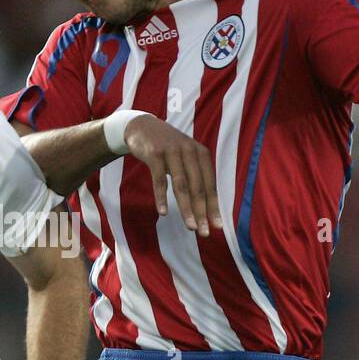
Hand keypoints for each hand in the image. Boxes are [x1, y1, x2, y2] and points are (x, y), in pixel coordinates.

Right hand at [124, 115, 223, 234]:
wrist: (142, 126)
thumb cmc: (167, 148)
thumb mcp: (185, 157)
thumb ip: (195, 175)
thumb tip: (206, 206)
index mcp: (201, 154)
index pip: (210, 185)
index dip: (213, 207)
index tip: (216, 227)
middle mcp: (189, 151)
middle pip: (198, 187)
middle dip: (201, 212)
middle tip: (203, 232)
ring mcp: (172, 152)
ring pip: (181, 185)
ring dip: (186, 208)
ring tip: (190, 227)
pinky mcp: (155, 154)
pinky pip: (159, 180)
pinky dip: (161, 197)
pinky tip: (163, 212)